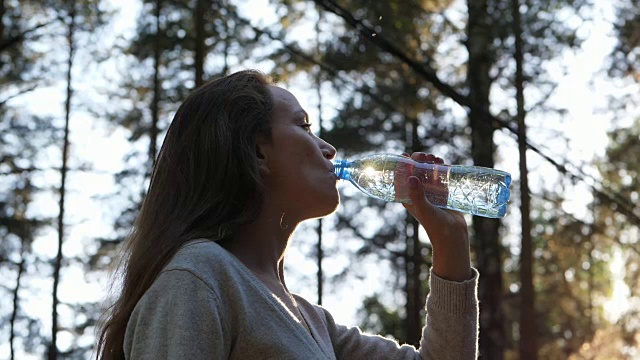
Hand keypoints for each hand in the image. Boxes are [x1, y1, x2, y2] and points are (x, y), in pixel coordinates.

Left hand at [401, 152, 471, 281]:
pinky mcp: (442, 192)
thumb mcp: (424, 209)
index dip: (401, 164)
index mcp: (408, 196)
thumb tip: (411, 177)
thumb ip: (417, 195)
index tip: (406, 155)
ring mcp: (430, 192)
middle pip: (414, 171)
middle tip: (425, 156)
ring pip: (427, 171)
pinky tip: (443, 163)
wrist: (452, 236)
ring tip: (435, 158)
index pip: (401, 177)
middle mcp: (417, 193)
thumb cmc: (435, 225)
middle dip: (418, 160)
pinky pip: (439, 175)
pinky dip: (440, 167)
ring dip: (429, 162)